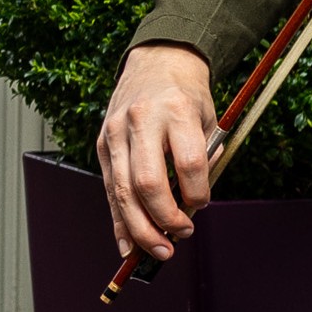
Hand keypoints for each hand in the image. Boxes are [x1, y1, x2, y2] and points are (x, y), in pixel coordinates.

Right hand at [97, 41, 219, 262]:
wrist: (157, 61)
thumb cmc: (187, 95)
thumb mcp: (209, 119)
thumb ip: (204, 159)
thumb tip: (191, 206)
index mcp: (176, 110)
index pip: (188, 164)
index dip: (199, 194)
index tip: (203, 205)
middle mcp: (140, 121)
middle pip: (148, 183)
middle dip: (165, 219)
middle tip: (181, 236)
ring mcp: (115, 132)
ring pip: (123, 191)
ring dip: (141, 228)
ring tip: (159, 251)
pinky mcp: (102, 143)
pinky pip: (110, 189)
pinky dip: (119, 221)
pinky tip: (128, 245)